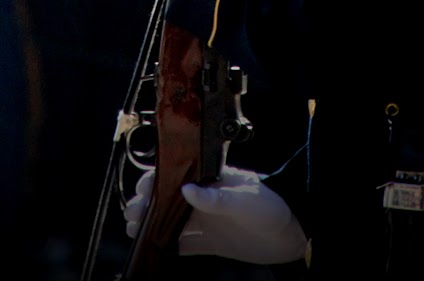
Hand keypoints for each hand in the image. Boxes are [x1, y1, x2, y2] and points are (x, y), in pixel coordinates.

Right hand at [123, 166, 305, 264]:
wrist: (291, 232)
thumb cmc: (271, 205)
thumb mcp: (245, 198)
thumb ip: (216, 196)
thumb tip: (187, 190)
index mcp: (210, 180)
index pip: (176, 176)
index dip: (156, 182)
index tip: (142, 192)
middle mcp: (205, 199)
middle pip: (168, 200)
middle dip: (147, 205)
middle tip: (131, 216)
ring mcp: (206, 220)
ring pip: (172, 221)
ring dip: (153, 225)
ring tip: (135, 231)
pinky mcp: (211, 241)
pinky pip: (185, 243)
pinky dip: (169, 245)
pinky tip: (156, 248)